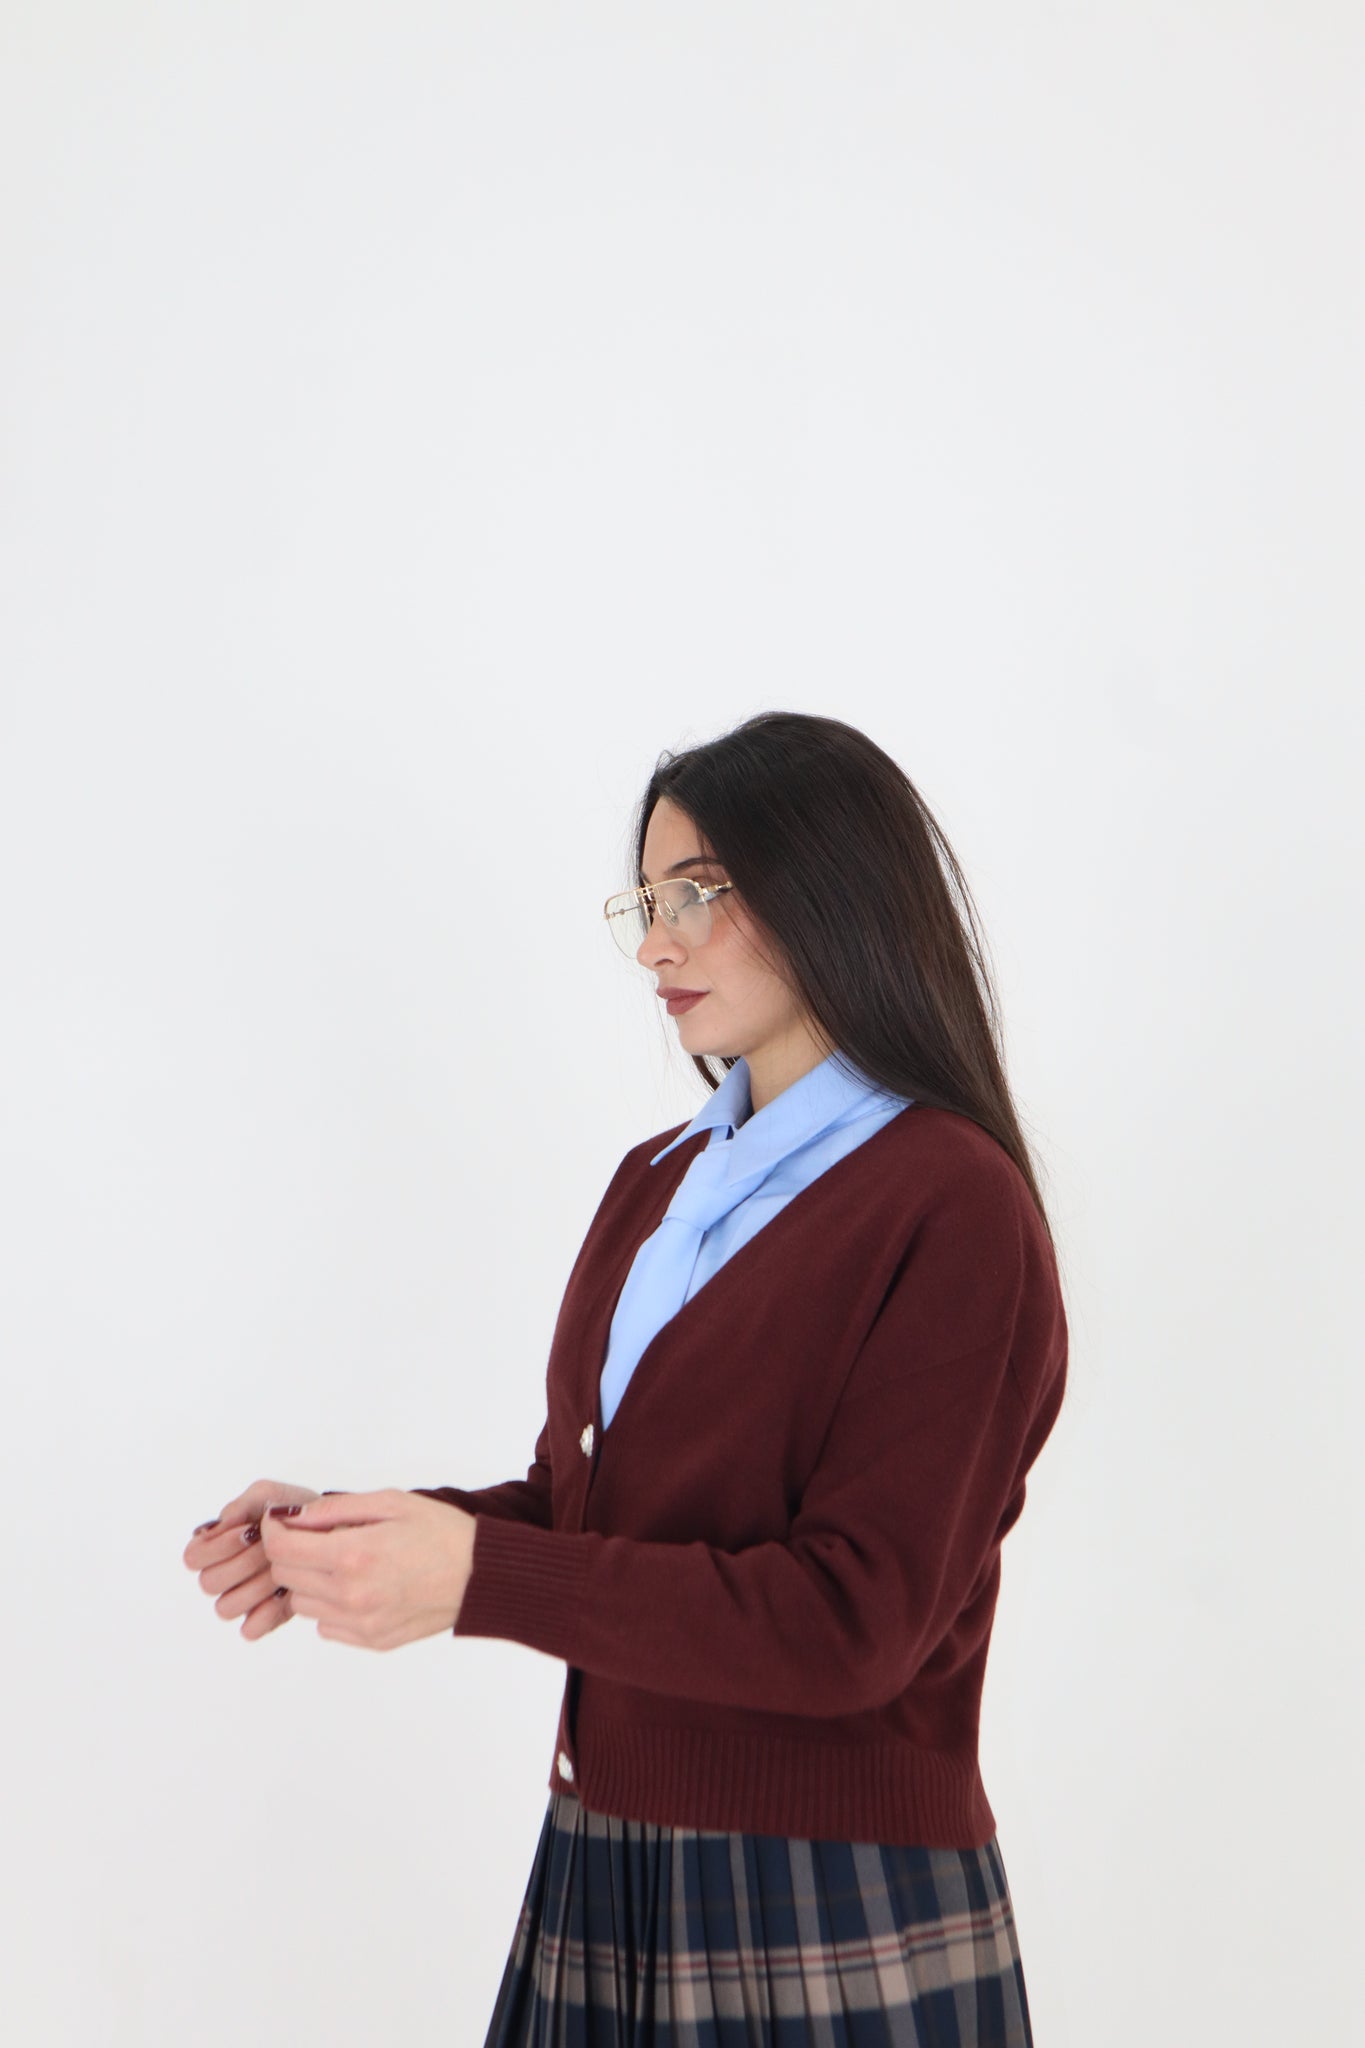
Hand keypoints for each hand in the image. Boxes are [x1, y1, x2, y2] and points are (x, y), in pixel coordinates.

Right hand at [182, 1478, 320, 1640]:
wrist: (333, 1533)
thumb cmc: (295, 1514)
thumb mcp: (269, 1496)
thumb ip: (241, 1505)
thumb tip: (220, 1524)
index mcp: (216, 1546)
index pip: (193, 1557)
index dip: (218, 1547)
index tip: (250, 1532)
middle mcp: (223, 1575)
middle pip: (209, 1582)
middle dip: (244, 1562)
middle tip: (270, 1549)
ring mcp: (242, 1599)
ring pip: (226, 1607)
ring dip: (256, 1585)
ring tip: (282, 1568)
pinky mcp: (263, 1618)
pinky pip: (249, 1629)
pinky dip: (267, 1611)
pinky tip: (285, 1592)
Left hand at [257, 1488, 477, 1650]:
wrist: (481, 1575)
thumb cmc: (441, 1532)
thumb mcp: (390, 1502)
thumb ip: (335, 1508)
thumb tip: (293, 1516)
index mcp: (353, 1555)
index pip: (281, 1549)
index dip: (274, 1529)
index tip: (282, 1520)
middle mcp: (351, 1595)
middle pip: (285, 1577)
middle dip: (291, 1552)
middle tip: (314, 1536)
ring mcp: (360, 1623)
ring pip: (302, 1604)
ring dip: (310, 1581)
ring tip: (342, 1562)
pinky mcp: (371, 1641)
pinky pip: (326, 1626)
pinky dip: (331, 1606)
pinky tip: (359, 1586)